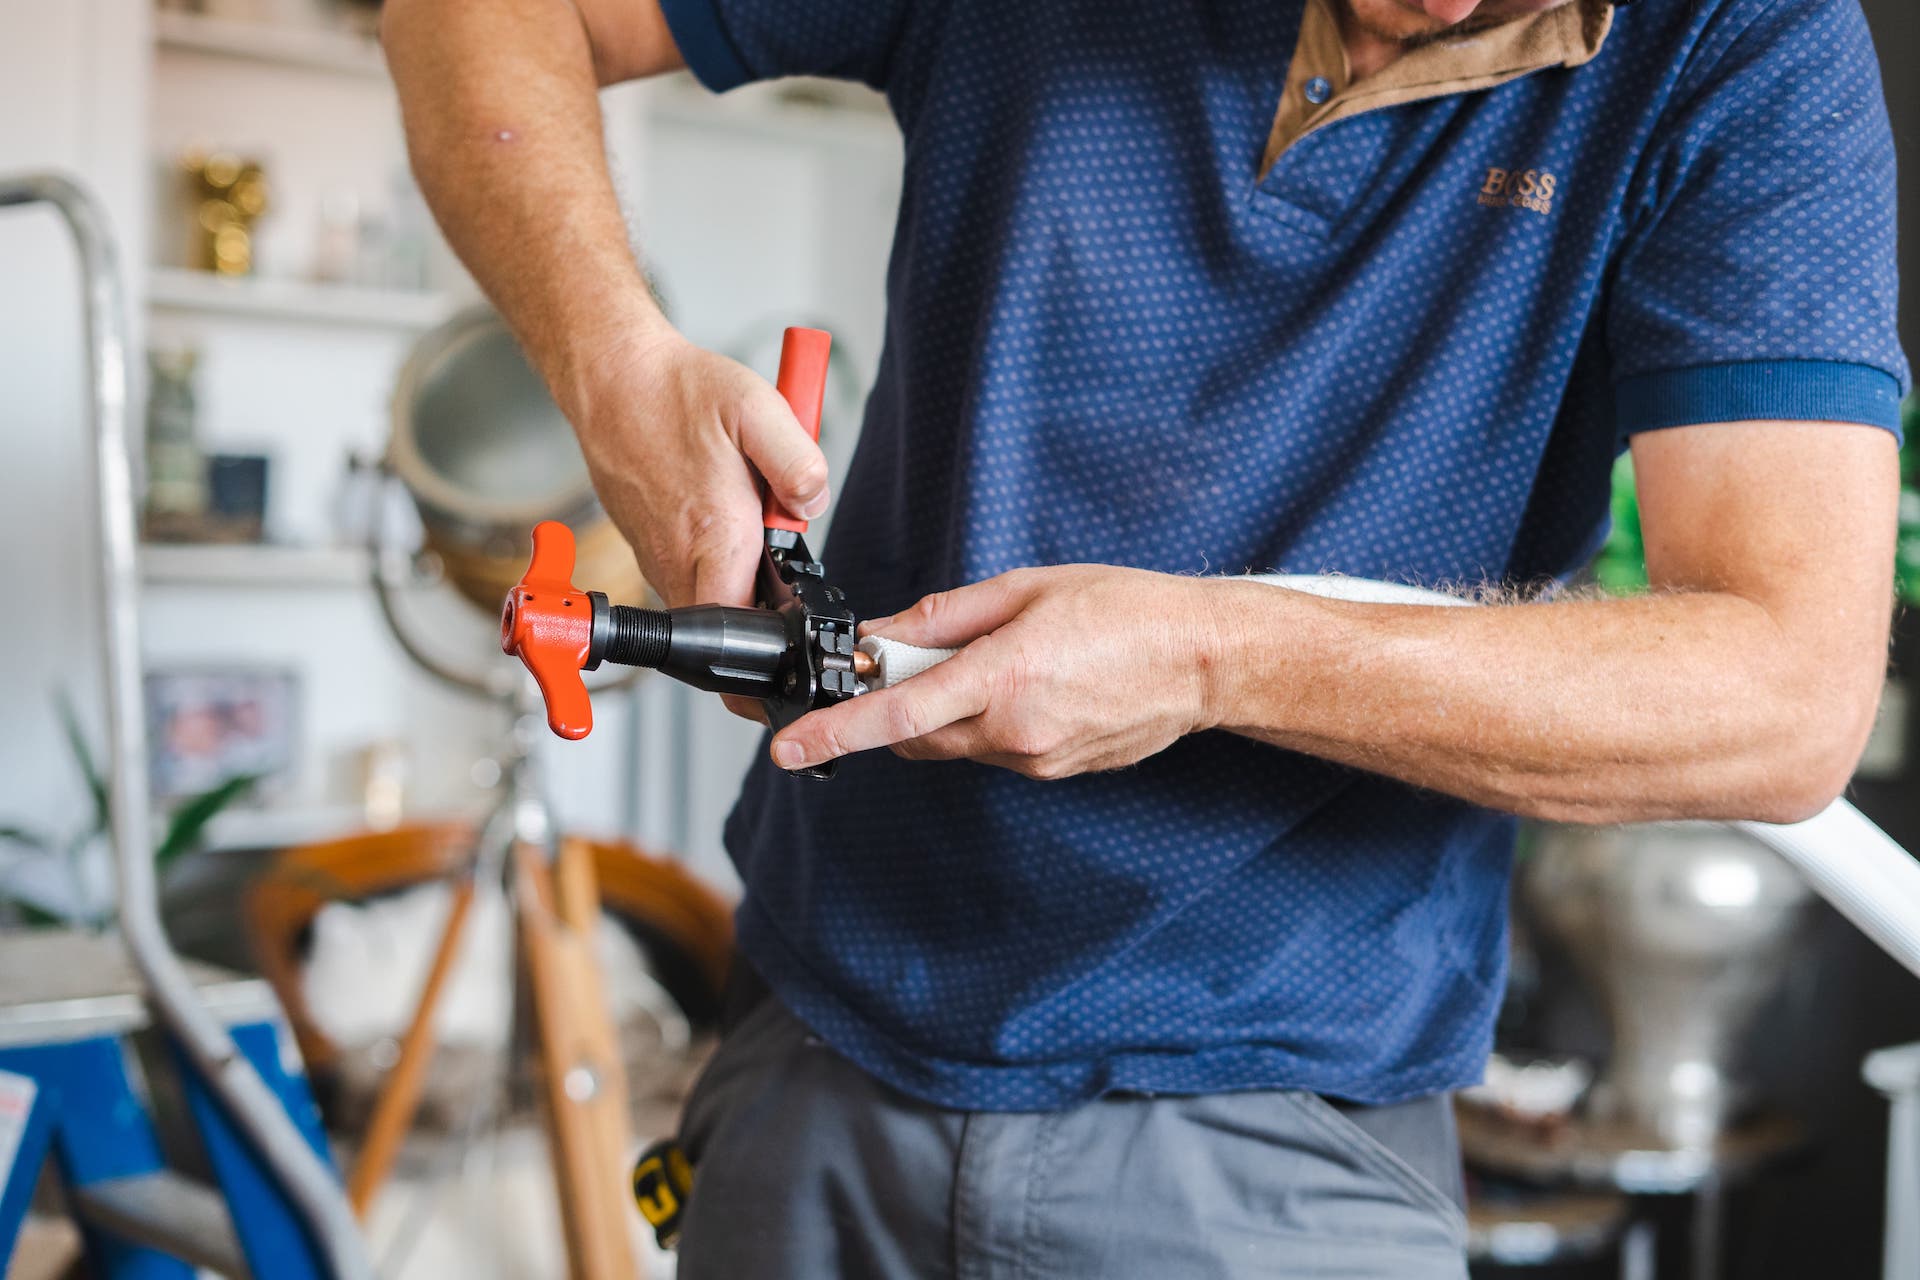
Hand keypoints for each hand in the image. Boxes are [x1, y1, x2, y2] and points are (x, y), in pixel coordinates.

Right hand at [568, 323, 828, 719]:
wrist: (613, 378)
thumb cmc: (679, 392)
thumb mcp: (759, 410)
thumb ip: (800, 465)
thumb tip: (813, 509)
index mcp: (717, 537)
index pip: (745, 633)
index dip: (776, 646)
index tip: (798, 631)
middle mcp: (680, 560)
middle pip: (729, 626)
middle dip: (764, 615)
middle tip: (783, 570)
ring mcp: (658, 559)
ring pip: (710, 601)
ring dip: (740, 582)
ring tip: (751, 530)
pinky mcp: (647, 548)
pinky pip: (690, 576)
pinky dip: (715, 561)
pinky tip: (724, 518)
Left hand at [769, 565, 1238, 778]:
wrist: (1202, 662)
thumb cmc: (1125, 612)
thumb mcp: (1024, 590)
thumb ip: (943, 618)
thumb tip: (882, 637)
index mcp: (1001, 679)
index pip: (894, 714)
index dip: (834, 732)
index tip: (789, 748)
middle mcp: (1012, 733)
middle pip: (912, 734)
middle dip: (897, 702)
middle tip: (918, 656)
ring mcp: (1033, 761)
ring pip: (952, 744)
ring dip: (948, 710)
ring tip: (1001, 661)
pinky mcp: (1051, 773)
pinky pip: (993, 751)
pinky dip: (987, 722)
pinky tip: (1033, 685)